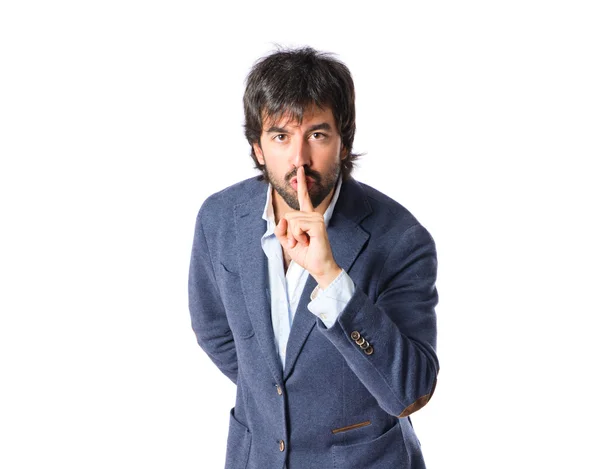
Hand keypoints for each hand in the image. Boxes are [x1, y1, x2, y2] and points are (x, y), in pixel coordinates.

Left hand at [274, 166, 341, 288]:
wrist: (318, 267)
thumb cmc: (306, 255)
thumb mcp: (287, 242)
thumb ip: (281, 230)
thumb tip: (282, 219)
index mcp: (307, 217)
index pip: (303, 198)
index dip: (301, 184)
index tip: (300, 170)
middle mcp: (313, 215)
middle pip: (288, 215)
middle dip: (288, 233)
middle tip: (300, 243)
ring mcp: (316, 219)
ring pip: (291, 221)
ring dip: (293, 236)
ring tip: (305, 243)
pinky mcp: (318, 224)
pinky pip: (297, 226)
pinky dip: (297, 237)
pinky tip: (308, 242)